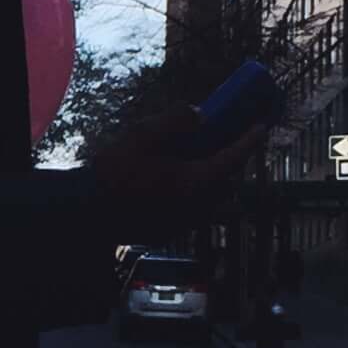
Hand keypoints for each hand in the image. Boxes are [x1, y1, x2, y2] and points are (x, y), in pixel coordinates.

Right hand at [83, 107, 266, 230]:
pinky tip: (173, 182)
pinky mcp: (168, 232)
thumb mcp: (142, 136)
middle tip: (229, 141)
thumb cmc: (112, 174)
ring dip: (212, 180)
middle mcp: (196, 207)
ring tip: (199, 161)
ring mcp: (182, 223)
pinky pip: (191, 211)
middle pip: (226, 182)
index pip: (233, 159)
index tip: (261, 127)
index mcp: (195, 183)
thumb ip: (176, 121)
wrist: (86, 212)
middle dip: (231, 162)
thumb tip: (199, 115)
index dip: (249, 141)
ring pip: (210, 200)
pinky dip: (192, 194)